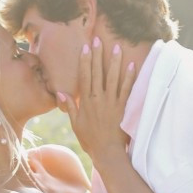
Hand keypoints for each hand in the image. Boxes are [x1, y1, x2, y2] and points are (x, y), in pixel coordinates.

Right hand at [58, 34, 134, 160]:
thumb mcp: (76, 123)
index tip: (85, 47)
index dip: (84, 60)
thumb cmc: (90, 140)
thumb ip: (70, 106)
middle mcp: (98, 99)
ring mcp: (111, 102)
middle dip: (97, 55)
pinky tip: (131, 65)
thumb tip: (60, 92)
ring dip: (114, 62)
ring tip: (116, 47)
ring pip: (112, 78)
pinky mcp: (123, 108)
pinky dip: (129, 77)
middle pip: (97, 73)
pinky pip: (126, 89)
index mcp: (85, 101)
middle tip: (98, 39)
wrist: (106, 152)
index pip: (84, 76)